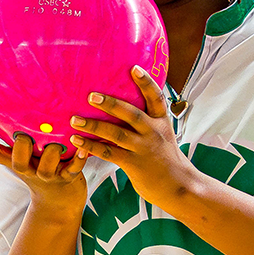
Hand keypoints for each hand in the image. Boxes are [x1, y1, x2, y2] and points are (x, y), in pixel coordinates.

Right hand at [0, 113, 87, 213]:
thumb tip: (10, 105)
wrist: (60, 202)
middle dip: (22, 146)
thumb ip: (19, 138)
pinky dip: (79, 158)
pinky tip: (83, 148)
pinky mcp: (68, 179)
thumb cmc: (41, 170)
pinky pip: (74, 169)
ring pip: (46, 168)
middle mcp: (29, 170)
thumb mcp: (26, 157)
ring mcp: (49, 176)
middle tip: (26, 133)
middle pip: (18, 162)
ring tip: (61, 139)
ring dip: (53, 151)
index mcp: (15, 162)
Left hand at [68, 66, 198, 208]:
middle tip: (91, 95)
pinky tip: (77, 141)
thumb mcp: (163, 135)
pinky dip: (91, 146)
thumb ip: (148, 122)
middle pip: (130, 114)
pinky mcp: (134, 164)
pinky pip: (109, 153)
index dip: (146, 82)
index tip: (134, 68)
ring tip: (74, 120)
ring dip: (93, 126)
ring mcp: (143, 148)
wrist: (179, 186)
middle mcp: (153, 132)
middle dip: (110, 104)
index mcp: (162, 122)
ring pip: (115, 134)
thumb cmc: (167, 159)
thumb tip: (125, 106)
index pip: (156, 98)